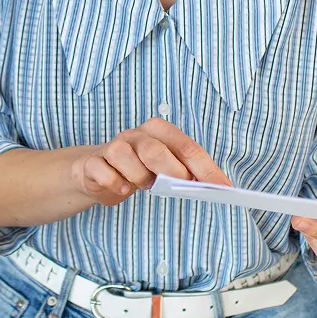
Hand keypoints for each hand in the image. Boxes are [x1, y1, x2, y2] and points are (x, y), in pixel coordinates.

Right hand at [72, 117, 230, 207]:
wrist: (95, 172)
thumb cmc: (138, 169)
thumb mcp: (162, 167)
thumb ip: (183, 171)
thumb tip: (212, 187)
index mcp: (159, 129)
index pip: (188, 148)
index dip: (207, 170)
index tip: (223, 188)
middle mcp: (136, 134)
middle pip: (155, 150)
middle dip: (172, 173)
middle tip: (180, 187)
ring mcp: (112, 146)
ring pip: (127, 160)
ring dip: (139, 179)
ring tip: (143, 184)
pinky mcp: (93, 162)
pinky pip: (105, 174)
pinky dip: (115, 185)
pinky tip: (120, 188)